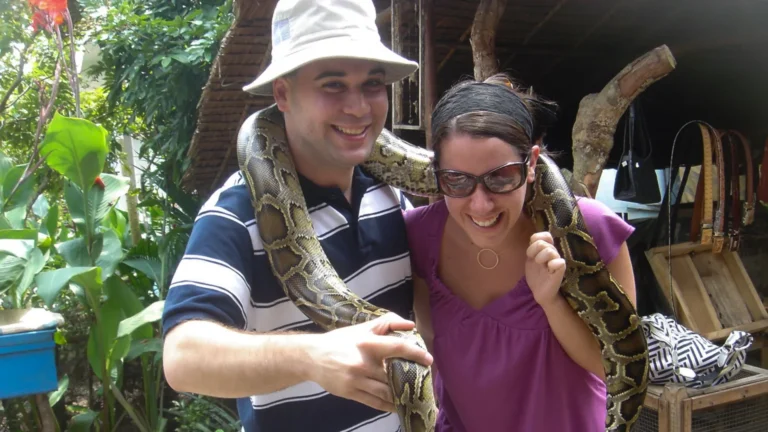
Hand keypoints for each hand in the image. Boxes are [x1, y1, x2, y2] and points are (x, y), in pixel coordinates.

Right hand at [306, 313, 432, 412]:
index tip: (429, 360)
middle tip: (424, 382)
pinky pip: (375, 402)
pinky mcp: (350, 392)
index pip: (397, 347)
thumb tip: (411, 325)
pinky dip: (389, 405)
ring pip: (386, 392)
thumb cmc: (340, 341)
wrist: (312, 357)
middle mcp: (363, 362)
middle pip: (394, 375)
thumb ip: (386, 323)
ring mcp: (356, 380)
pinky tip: (398, 405)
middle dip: (411, 379)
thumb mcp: (361, 328)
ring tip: (415, 397)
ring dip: (402, 396)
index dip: (415, 353)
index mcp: (367, 343)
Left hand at [525, 231, 566, 307]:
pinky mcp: (560, 271)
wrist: (540, 292)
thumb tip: (534, 238)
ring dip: (541, 257)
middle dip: (535, 250)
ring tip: (541, 264)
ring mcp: (557, 262)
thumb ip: (532, 249)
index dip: (537, 239)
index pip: (546, 235)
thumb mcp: (530, 260)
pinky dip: (553, 264)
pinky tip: (549, 268)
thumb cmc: (536, 275)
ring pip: (550, 251)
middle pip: (544, 243)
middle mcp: (553, 253)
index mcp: (546, 249)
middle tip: (535, 260)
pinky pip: (559, 262)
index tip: (531, 252)